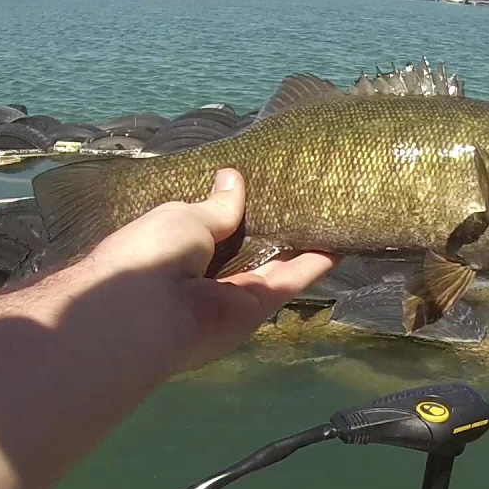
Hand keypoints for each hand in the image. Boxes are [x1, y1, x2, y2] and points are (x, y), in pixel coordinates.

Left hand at [67, 168, 338, 371]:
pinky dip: (314, 264)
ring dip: (300, 243)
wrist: (148, 310)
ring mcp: (234, 293)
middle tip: (304, 193)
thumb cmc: (152, 252)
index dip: (237, 208)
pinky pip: (289, 281)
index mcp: (177, 247)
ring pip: (274, 264)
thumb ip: (216, 206)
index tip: (263, 184)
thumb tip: (232, 178)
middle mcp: (207, 274)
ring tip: (328, 212)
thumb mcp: (183, 216)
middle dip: (273, 224)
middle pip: (249, 247)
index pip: (212, 226)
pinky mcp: (259, 307)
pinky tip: (340, 242)